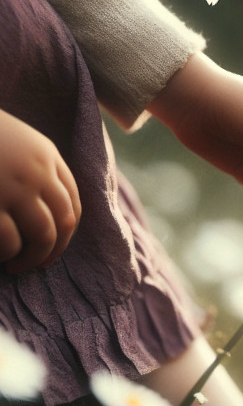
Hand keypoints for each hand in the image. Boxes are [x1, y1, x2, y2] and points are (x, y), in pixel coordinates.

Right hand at [0, 110, 80, 273]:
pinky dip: (7, 253)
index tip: (55, 245)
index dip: (67, 231)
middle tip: (38, 264)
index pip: (72, 202)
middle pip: (64, 222)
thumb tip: (44, 208)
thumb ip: (32, 165)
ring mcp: (13, 188)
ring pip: (43, 235)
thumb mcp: (12, 138)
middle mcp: (36, 171)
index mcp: (45, 154)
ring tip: (17, 266)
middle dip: (54, 250)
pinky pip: (10, 241)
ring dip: (33, 258)